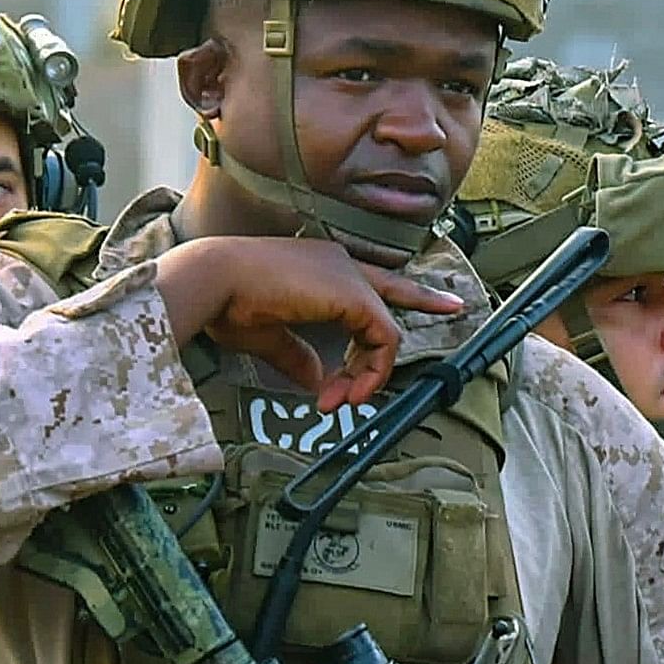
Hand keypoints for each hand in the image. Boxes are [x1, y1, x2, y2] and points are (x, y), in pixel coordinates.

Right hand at [151, 234, 441, 411]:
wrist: (213, 280)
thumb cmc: (227, 301)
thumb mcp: (269, 335)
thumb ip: (298, 356)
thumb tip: (315, 381)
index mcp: (320, 265)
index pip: (375, 281)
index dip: (413, 294)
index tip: (449, 304)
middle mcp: (340, 263)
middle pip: (394, 298)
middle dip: (403, 334)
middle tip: (392, 369)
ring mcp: (350, 276)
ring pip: (386, 331)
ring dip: (367, 375)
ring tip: (340, 400)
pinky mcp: (354, 295)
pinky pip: (385, 340)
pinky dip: (372, 372)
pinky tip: (348, 392)